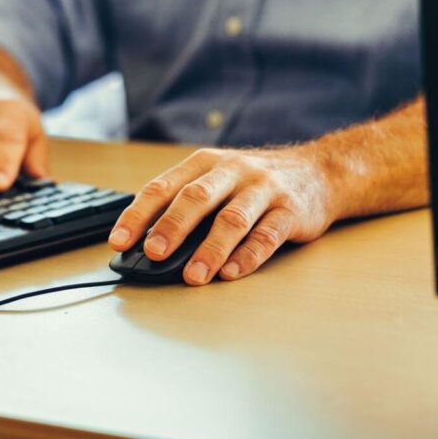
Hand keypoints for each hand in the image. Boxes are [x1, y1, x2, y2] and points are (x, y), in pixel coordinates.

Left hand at [107, 146, 336, 285]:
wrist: (318, 171)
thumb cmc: (253, 182)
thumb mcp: (216, 179)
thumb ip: (185, 205)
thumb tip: (147, 244)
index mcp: (205, 163)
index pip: (163, 187)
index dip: (138, 214)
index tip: (119, 241)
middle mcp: (233, 171)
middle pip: (197, 199)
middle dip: (172, 227)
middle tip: (153, 253)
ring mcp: (263, 190)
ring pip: (232, 218)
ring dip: (210, 248)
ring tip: (193, 275)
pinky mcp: (291, 211)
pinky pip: (268, 235)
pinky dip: (248, 255)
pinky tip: (231, 272)